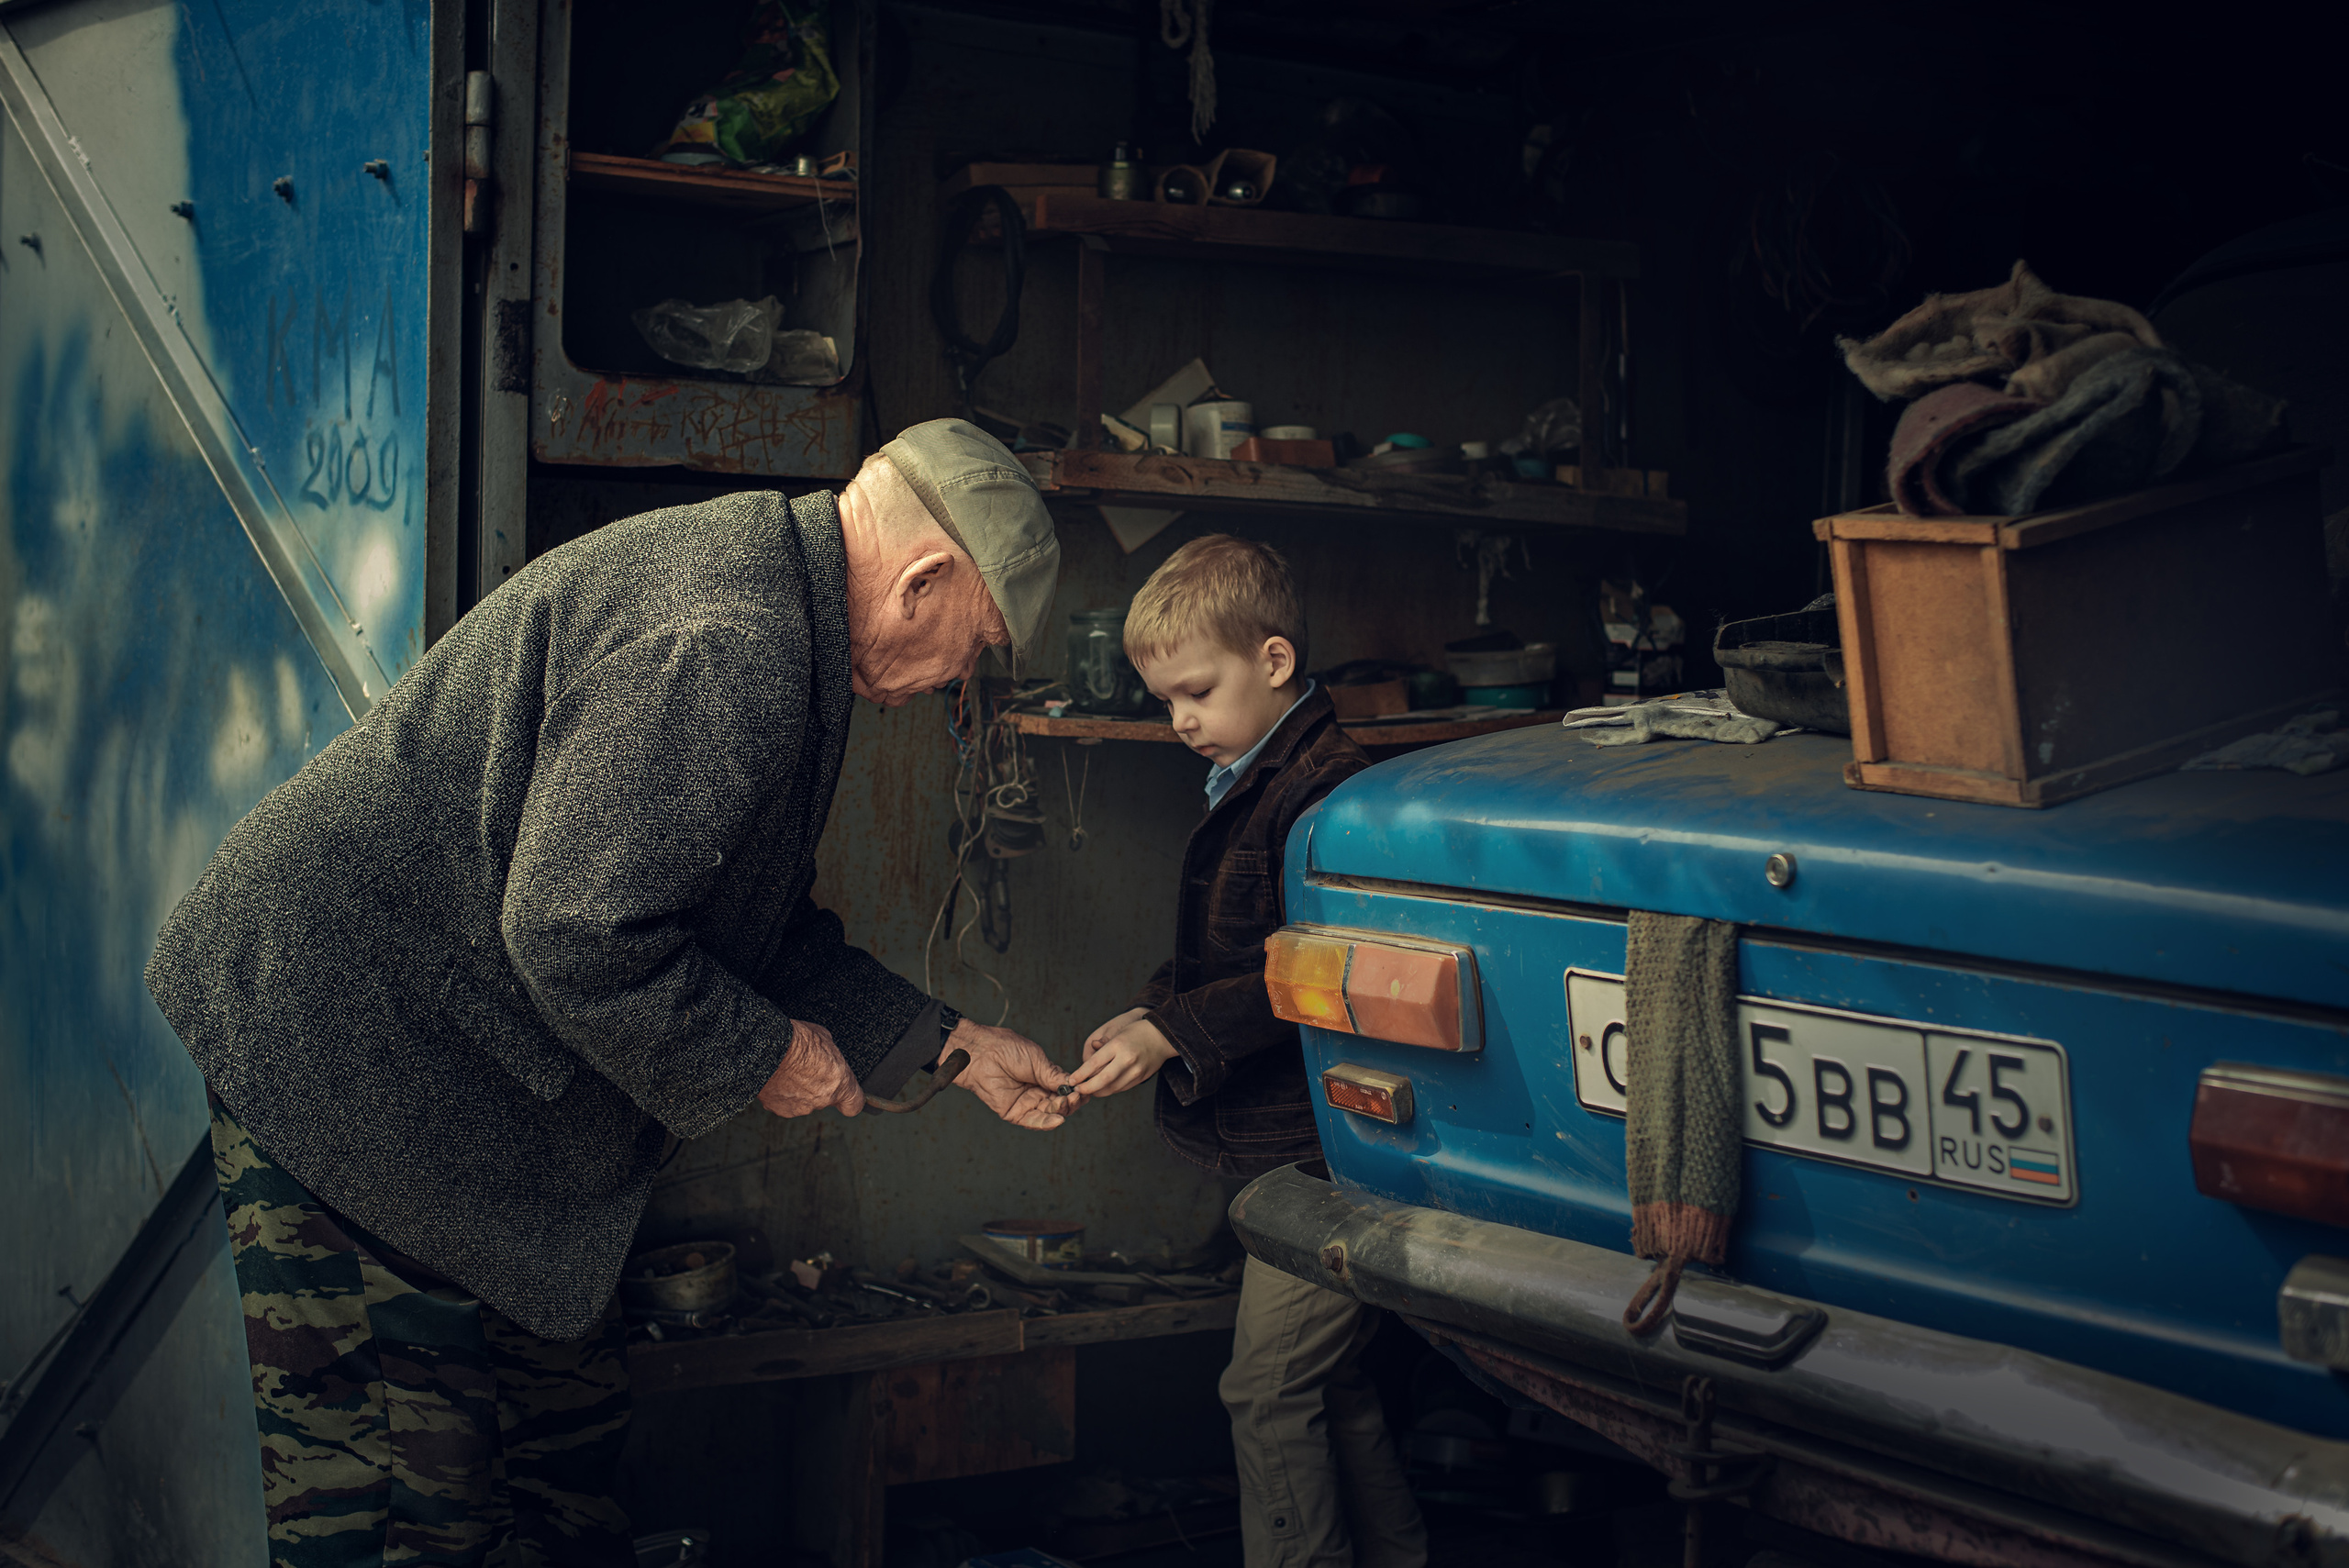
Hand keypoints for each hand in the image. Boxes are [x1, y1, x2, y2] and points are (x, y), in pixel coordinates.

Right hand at [756, 1019, 864, 1117]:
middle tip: (806, 1068)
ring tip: (788, 1069)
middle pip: (824, 1099)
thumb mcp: (824, 1039)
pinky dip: (781, 1093)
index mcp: (840, 1084)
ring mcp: (800, 1108)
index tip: (845, 1094)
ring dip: (798, 1089)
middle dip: (817, 1086)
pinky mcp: (778, 1108)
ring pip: (803, 1101)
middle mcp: (822, 1101)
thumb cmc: (798, 1040)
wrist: (768, 1049)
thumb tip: (826, 1057)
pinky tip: (776, 1076)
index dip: (849, 1100)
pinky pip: (783, 1101)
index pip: (854, 1104)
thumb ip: (830, 1056)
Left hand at [947, 1018, 1079, 1128]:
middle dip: (1071, 1102)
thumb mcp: (1038, 1060)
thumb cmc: (1007, 1049)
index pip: (1065, 1089)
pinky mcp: (1014, 1113)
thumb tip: (1073, 1085)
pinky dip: (1047, 1123)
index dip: (1075, 1091)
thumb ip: (1054, 1075)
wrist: (982, 1053)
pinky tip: (1059, 1119)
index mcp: (1043, 1077)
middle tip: (1076, 1096)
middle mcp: (1036, 1092)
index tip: (1085, 1089)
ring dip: (1062, 1111)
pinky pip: (1033, 1122)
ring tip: (1068, 1102)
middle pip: (1060, 1104)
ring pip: (1049, 1114)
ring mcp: (1026, 1103)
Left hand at [1066, 1014, 1177, 1098]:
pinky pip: (1121, 1088)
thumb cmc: (1136, 1032)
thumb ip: (1101, 1049)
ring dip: (1097, 1091)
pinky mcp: (1140, 1078)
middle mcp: (1126, 1059)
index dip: (1080, 1075)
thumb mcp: (1116, 1034)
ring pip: (1111, 1088)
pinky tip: (1103, 1087)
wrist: (1162, 1037)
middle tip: (1078, 1090)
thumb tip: (1085, 1066)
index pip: (1093, 1064)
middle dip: (1086, 1088)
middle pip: (1101, 1081)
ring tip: (1088, 1089)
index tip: (1071, 1081)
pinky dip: (1110, 1089)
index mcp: (1117, 1045)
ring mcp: (1135, 1071)